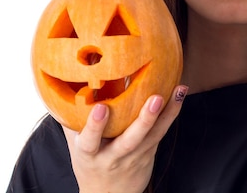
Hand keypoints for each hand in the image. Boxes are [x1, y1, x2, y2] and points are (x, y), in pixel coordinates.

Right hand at [63, 85, 187, 192]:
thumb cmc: (89, 163)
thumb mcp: (75, 146)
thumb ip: (70, 119)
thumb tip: (66, 84)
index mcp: (90, 154)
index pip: (90, 141)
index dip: (95, 126)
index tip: (100, 108)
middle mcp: (114, 156)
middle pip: (130, 140)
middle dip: (144, 120)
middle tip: (155, 99)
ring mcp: (135, 156)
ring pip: (153, 135)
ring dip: (167, 112)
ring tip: (178, 91)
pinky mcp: (150, 152)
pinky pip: (161, 132)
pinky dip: (171, 112)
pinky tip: (179, 94)